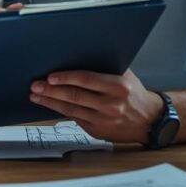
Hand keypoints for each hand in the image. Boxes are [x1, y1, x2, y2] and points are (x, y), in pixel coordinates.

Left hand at [29, 69, 164, 143]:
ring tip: (35, 96)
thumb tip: (76, 54)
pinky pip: (75, 119)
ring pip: (71, 110)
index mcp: (118, 86)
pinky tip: (50, 105)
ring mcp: (104, 120)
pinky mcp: (98, 132)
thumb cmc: (134, 93)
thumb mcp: (125, 75)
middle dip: (51, 91)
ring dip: (50, 102)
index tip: (49, 76)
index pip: (86, 79)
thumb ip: (104, 66)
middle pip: (75, 96)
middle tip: (35, 86)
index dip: (66, 78)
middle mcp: (111, 104)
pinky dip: (61, 111)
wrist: (150, 120)